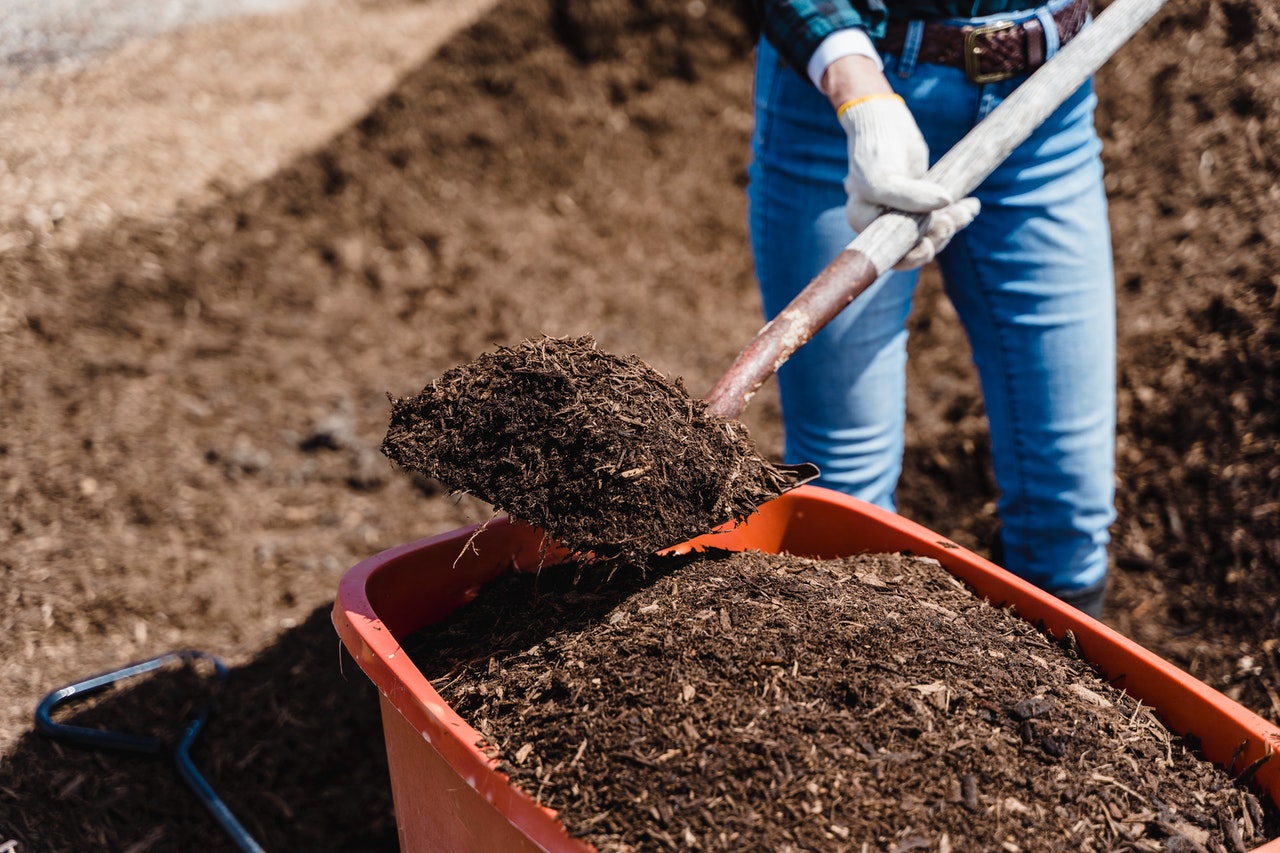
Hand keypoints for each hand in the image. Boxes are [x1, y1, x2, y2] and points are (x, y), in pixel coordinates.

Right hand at [837, 93, 979, 269]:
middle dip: (937, 237)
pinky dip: (958, 212)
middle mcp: (881, 222)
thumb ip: (909, 196)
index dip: (911, 257)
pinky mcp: (921, 200)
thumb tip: (945, 203)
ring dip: (952, 224)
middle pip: (913, 246)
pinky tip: (971, 205)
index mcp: (864, 222)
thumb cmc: (875, 150)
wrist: (884, 122)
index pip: (889, 254)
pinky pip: (941, 215)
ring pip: (931, 231)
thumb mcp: (883, 177)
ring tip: (967, 210)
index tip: (929, 245)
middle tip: (951, 220)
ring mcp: (903, 212)